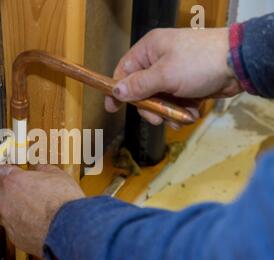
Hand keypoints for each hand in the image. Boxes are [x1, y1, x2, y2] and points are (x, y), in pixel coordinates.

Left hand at [0, 164, 84, 256]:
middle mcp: (5, 201)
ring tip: (20, 207)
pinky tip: (29, 223)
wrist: (69, 229)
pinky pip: (9, 228)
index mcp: (13, 181)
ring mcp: (7, 220)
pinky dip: (15, 224)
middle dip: (3, 189)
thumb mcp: (57, 175)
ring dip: (4, 207)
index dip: (3, 170)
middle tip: (17, 188)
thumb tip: (37, 168)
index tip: (10, 171)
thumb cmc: (64, 200)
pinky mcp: (14, 237)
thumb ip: (42, 169)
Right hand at [105, 28, 242, 124]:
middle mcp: (159, 61)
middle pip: (141, 91)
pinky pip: (175, 103)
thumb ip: (138, 85)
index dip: (118, 90)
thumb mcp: (164, 75)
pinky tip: (191, 113)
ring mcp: (174, 74)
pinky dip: (181, 111)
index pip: (124, 71)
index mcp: (149, 50)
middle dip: (150, 108)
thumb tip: (116, 91)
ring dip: (168, 112)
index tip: (112, 108)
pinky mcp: (187, 85)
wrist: (238, 64)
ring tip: (180, 116)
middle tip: (158, 117)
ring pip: (159, 100)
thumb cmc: (199, 62)